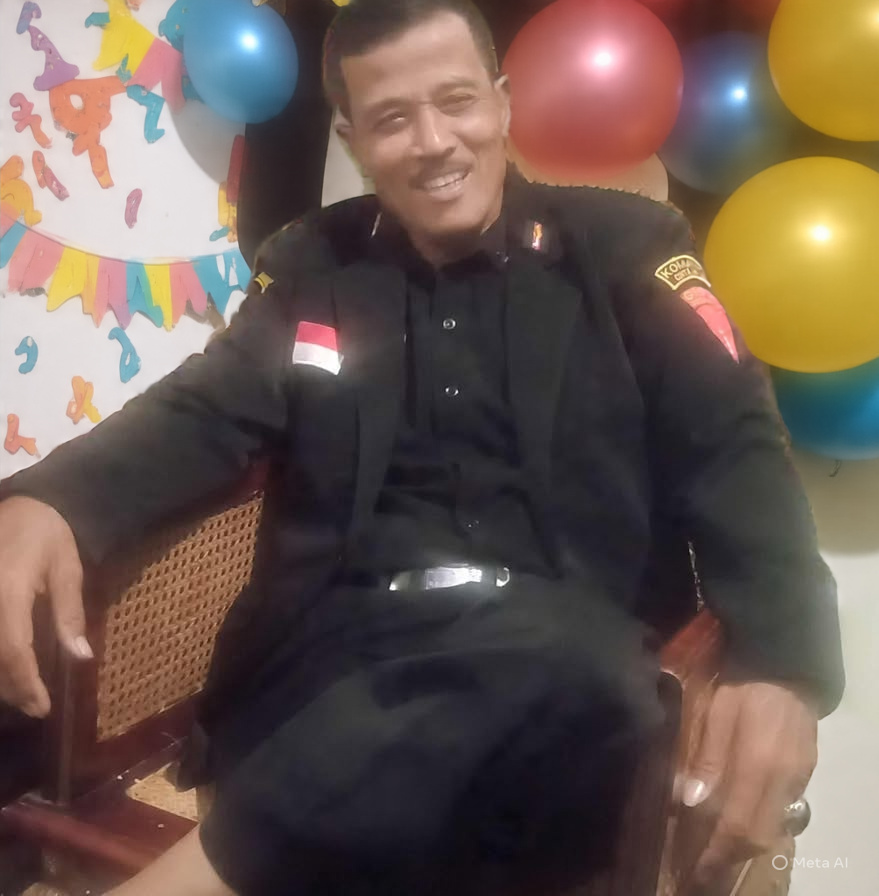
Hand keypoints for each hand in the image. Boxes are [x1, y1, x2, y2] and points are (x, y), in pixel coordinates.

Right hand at [0, 496, 91, 716]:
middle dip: (10, 687)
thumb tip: (80, 657)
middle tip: (33, 705)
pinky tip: (8, 665)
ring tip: (21, 691)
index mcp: (8, 591)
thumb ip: (69, 613)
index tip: (42, 706)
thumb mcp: (67, 570)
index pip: (12, 650)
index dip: (25, 683)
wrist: (24, 504)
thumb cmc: (49, 535)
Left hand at [681, 680, 817, 883]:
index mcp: (758, 763)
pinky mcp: (805, 773)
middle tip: (703, 865)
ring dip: (745, 844)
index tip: (695, 867)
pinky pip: (782, 811)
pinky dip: (759, 823)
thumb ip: (707, 757)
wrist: (785, 666)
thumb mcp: (716, 713)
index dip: (716, 852)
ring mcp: (799, 778)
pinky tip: (738, 818)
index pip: (738, 824)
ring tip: (717, 847)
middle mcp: (784, 779)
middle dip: (730, 856)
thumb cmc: (742, 686)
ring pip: (773, 828)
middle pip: (760, 836)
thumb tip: (691, 801)